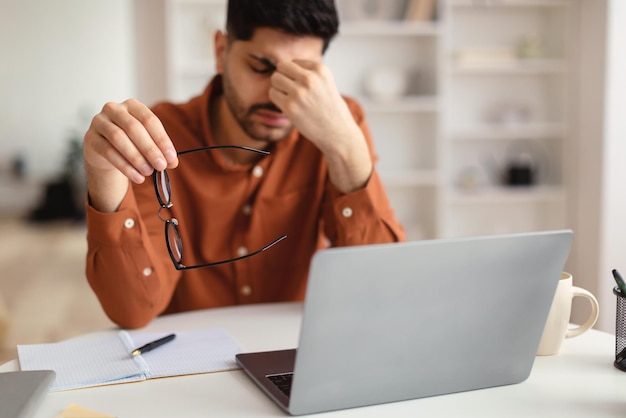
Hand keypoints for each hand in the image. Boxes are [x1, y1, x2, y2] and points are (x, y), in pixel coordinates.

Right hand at [83, 99, 178, 211]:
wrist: (104, 151)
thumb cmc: (130, 143)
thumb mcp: (146, 143)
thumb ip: (159, 150)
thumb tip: (172, 162)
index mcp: (132, 106)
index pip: (149, 120)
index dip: (162, 139)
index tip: (171, 157)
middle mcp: (114, 109)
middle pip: (133, 127)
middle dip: (150, 149)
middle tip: (161, 166)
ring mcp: (99, 122)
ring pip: (118, 138)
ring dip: (136, 158)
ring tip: (148, 172)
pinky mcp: (91, 138)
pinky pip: (108, 152)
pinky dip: (125, 166)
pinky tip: (137, 177)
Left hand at [268, 60, 371, 192]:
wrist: (338, 134)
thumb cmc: (332, 110)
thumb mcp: (326, 83)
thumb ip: (308, 73)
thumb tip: (282, 67)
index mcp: (320, 70)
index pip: (294, 62)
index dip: (295, 74)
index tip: (303, 87)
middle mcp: (309, 79)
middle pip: (281, 67)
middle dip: (284, 78)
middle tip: (292, 92)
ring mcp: (299, 93)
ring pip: (275, 79)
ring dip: (279, 88)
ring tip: (291, 99)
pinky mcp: (290, 107)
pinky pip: (273, 94)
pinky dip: (278, 100)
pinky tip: (289, 107)